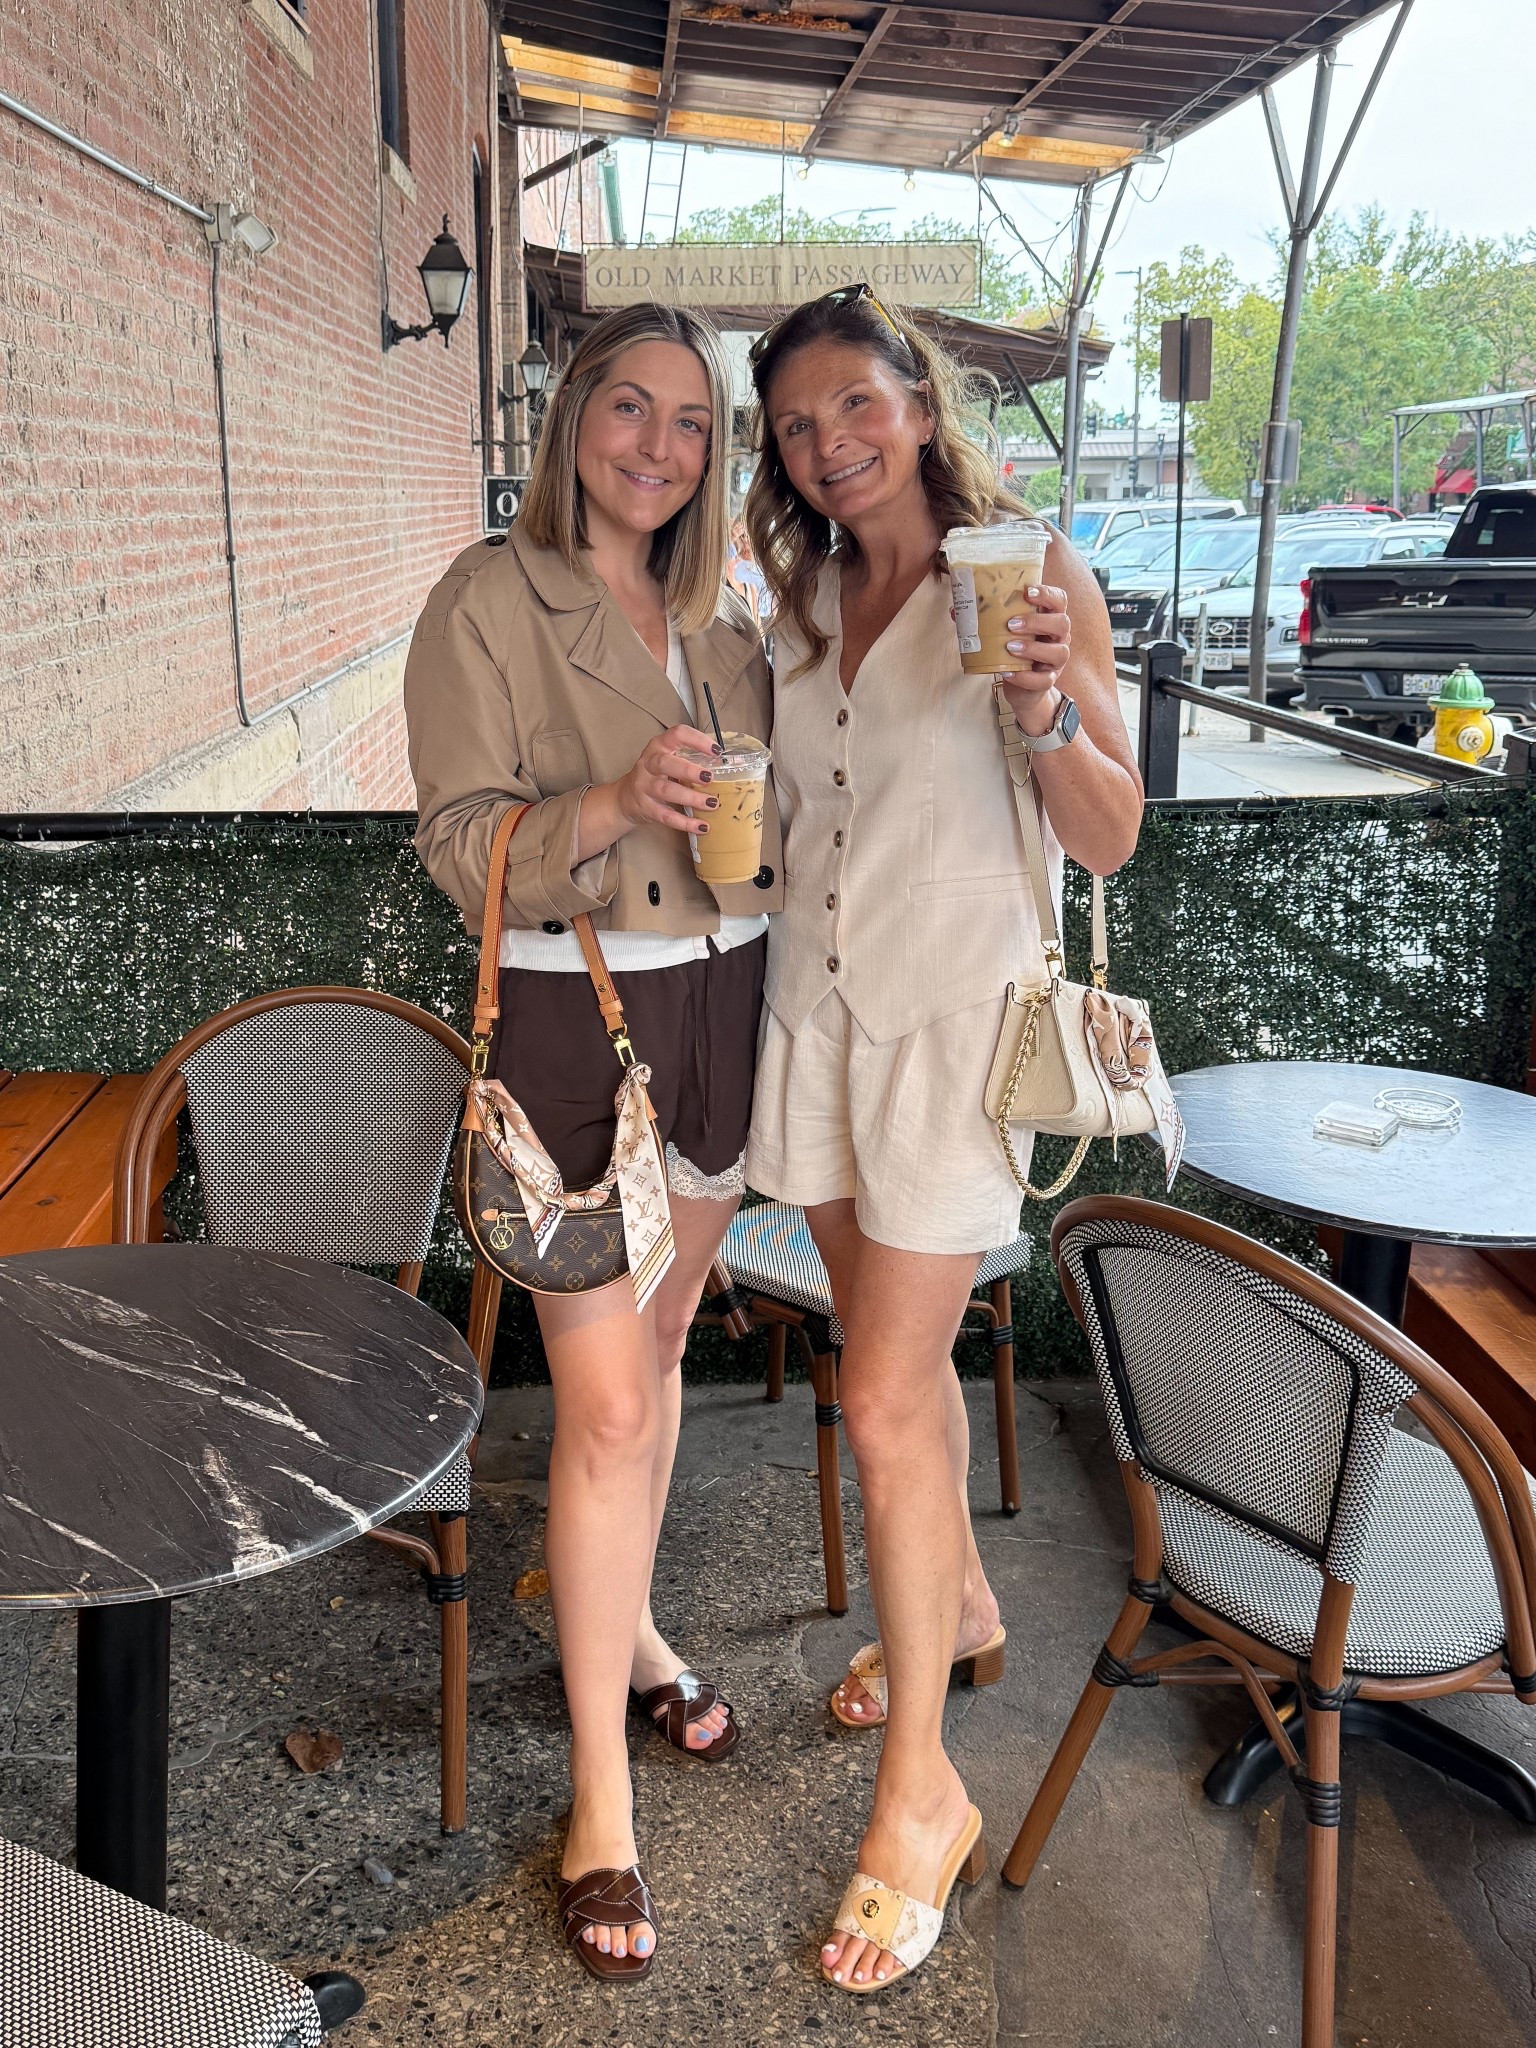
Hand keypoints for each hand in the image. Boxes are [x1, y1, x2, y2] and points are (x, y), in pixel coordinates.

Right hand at [614, 724, 722, 834]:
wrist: (624, 798)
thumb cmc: (655, 776)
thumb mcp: (667, 761)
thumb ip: (689, 759)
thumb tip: (726, 766)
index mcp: (658, 747)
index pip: (676, 735)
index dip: (696, 740)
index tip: (716, 750)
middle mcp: (649, 764)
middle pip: (666, 763)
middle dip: (689, 770)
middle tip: (710, 778)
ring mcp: (645, 787)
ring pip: (667, 791)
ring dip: (691, 797)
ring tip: (712, 803)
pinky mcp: (646, 808)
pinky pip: (666, 816)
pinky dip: (685, 823)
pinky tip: (702, 826)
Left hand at [996, 585, 1070, 734]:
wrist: (1022, 687)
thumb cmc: (1013, 652)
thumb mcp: (1002, 632)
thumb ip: (984, 619)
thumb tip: (955, 610)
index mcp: (1049, 617)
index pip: (1059, 599)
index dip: (1046, 593)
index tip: (1027, 591)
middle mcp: (1058, 637)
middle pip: (1062, 623)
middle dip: (1036, 621)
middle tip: (1011, 624)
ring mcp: (1056, 660)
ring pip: (1058, 652)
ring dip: (1033, 648)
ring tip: (1009, 647)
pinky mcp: (1048, 681)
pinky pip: (1043, 680)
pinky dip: (1025, 677)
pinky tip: (1008, 671)